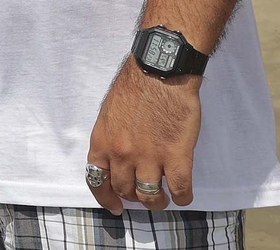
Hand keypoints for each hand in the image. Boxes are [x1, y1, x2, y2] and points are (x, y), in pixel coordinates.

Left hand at [86, 59, 201, 214]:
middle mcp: (121, 154)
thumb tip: (116, 159)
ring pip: (149, 196)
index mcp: (102, 142)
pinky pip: (179, 190)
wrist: (160, 71)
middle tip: (143, 194)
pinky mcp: (176, 156)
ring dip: (156, 202)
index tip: (115, 207)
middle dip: (133, 196)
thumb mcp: (109, 114)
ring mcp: (149, 157)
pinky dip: (182, 198)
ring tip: (163, 197)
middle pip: (124, 190)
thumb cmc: (135, 87)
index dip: (105, 198)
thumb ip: (111, 139)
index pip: (96, 180)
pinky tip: (183, 195)